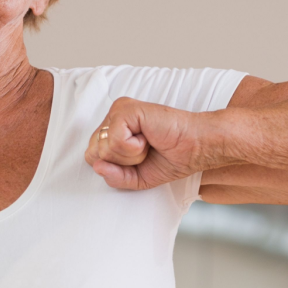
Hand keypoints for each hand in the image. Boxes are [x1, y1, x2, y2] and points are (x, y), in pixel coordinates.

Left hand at [84, 98, 213, 189]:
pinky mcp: (126, 109)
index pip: (92, 157)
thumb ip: (115, 177)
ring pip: (103, 149)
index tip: (140, 159)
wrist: (196, 148)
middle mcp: (112, 117)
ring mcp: (119, 111)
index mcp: (112, 130)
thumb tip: (97, 167)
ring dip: (130, 156)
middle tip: (145, 152)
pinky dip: (133, 148)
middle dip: (120, 163)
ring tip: (148, 144)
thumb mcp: (137, 178)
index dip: (115, 168)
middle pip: (93, 154)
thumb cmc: (171, 158)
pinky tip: (148, 138)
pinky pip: (115, 141)